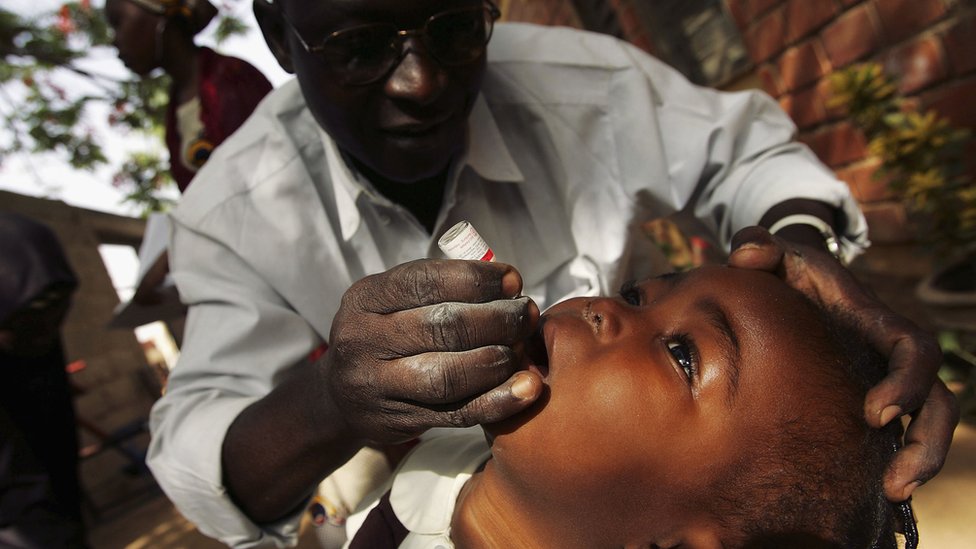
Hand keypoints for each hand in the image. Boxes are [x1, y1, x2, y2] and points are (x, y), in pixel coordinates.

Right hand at [324, 259, 544, 444]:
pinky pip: (457, 413)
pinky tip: (526, 389)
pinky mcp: (399, 421)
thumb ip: (437, 288)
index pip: (426, 281)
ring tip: (521, 348)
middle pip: (443, 327)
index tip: (514, 281)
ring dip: (498, 359)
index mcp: (365, 298)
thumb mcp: (391, 301)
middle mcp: (364, 340)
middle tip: (526, 314)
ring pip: (448, 375)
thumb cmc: (383, 336)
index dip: (478, 280)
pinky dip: (498, 402)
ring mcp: (377, 386)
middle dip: (497, 318)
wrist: (340, 397)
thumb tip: (507, 282)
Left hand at [728, 226, 959, 500]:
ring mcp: (882, 379)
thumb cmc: (785, 272)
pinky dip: (889, 463)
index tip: (876, 413)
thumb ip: (757, 246)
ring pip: (927, 423)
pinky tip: (871, 495)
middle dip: (925, 441)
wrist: (790, 286)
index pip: (913, 350)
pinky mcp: (867, 401)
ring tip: (894, 494)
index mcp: (873, 322)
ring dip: (919, 462)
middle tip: (895, 479)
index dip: (906, 381)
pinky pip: (893, 436)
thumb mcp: (775, 255)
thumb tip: (749, 255)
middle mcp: (887, 355)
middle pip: (937, 399)